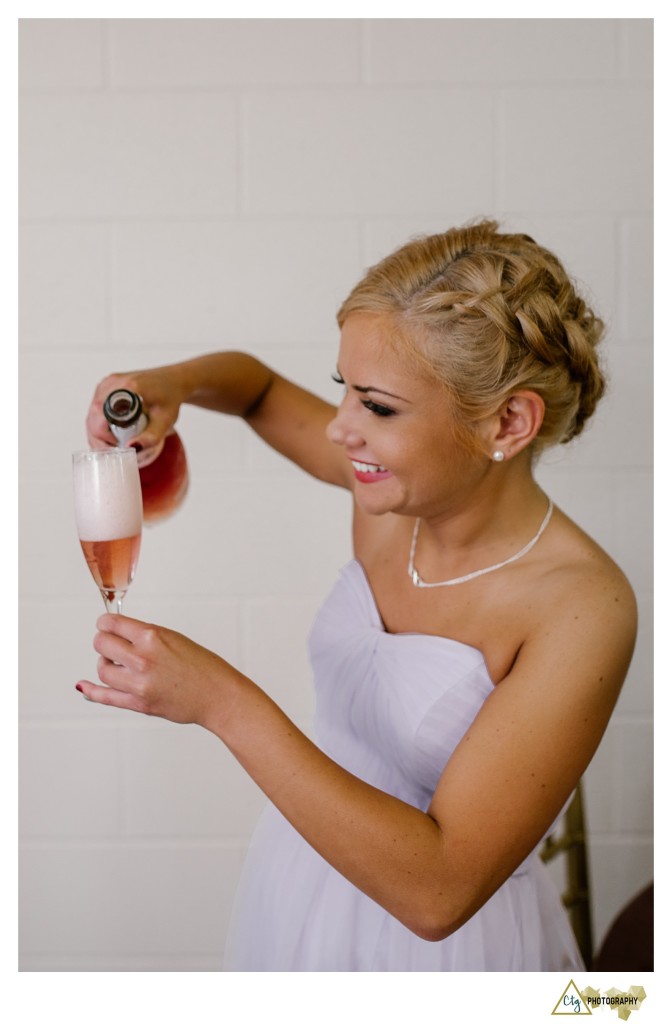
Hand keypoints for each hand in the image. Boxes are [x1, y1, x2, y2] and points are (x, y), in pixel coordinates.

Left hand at [76, 614, 231, 726]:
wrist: (218, 695)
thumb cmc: (203, 666)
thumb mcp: (174, 639)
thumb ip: (145, 636)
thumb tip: (119, 634)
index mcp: (152, 637)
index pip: (111, 624)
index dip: (105, 624)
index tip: (106, 626)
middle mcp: (143, 658)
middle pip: (101, 644)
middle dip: (104, 643)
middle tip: (111, 645)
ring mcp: (139, 683)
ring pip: (102, 669)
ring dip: (105, 664)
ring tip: (117, 664)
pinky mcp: (139, 704)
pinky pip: (105, 696)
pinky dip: (90, 690)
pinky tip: (83, 686)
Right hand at [85, 367, 186, 462]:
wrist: (174, 381)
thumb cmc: (171, 398)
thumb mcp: (166, 421)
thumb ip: (151, 436)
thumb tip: (130, 447)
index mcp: (127, 388)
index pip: (100, 415)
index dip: (104, 436)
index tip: (118, 446)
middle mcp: (114, 383)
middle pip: (93, 416)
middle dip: (98, 438)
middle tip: (113, 452)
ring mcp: (108, 383)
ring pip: (92, 413)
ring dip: (97, 432)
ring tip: (112, 446)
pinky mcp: (108, 386)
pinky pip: (96, 408)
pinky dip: (99, 423)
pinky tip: (110, 435)